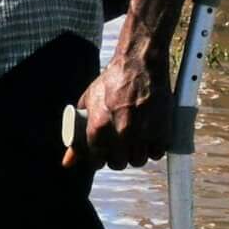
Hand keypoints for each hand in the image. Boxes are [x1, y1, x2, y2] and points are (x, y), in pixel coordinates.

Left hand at [65, 54, 172, 171]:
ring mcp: (143, 132)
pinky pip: (157, 153)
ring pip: (138, 160)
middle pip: (118, 163)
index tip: (101, 156)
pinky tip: (147, 142)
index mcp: (99, 126)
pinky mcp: (162, 129)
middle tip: (118, 150)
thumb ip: (76, 133)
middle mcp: (121, 132)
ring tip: (132, 145)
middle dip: (116, 159)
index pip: (96, 160)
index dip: (98, 159)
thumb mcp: (88, 103)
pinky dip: (153, 150)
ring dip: (134, 156)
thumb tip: (67, 162)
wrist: (139, 64)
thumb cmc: (112, 81)